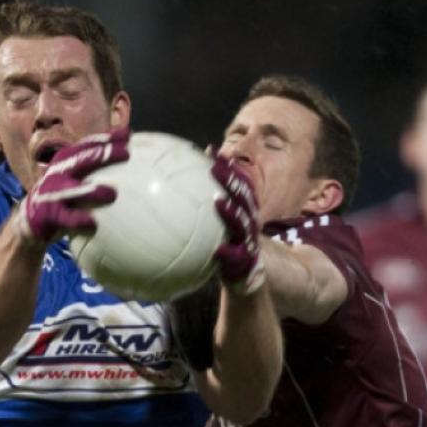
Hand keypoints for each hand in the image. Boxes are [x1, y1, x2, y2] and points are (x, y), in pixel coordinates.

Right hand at [12, 127, 129, 244]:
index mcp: (67, 159)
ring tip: (113, 193)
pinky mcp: (49, 214)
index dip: (107, 138)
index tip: (128, 134)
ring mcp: (52, 192)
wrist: (32, 217)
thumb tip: (130, 153)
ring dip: (92, 190)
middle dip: (103, 155)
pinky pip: (66, 218)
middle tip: (126, 153)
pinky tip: (92, 223)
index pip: (88, 144)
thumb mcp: (76, 175)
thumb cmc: (64, 194)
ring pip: (73, 189)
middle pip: (82, 159)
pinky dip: (78, 220)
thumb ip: (96, 165)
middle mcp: (59, 172)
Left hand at [211, 153, 264, 295]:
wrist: (245, 275)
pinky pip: (236, 256)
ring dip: (231, 212)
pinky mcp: (243, 261)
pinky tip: (217, 250)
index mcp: (244, 210)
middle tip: (214, 168)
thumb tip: (177, 184)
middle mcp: (249, 221)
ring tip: (218, 201)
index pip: (238, 183)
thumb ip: (204, 206)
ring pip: (242, 223)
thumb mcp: (220, 224)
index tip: (212, 152)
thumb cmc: (227, 243)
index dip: (228, 166)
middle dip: (231, 180)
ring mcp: (248, 240)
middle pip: (243, 197)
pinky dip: (227, 253)